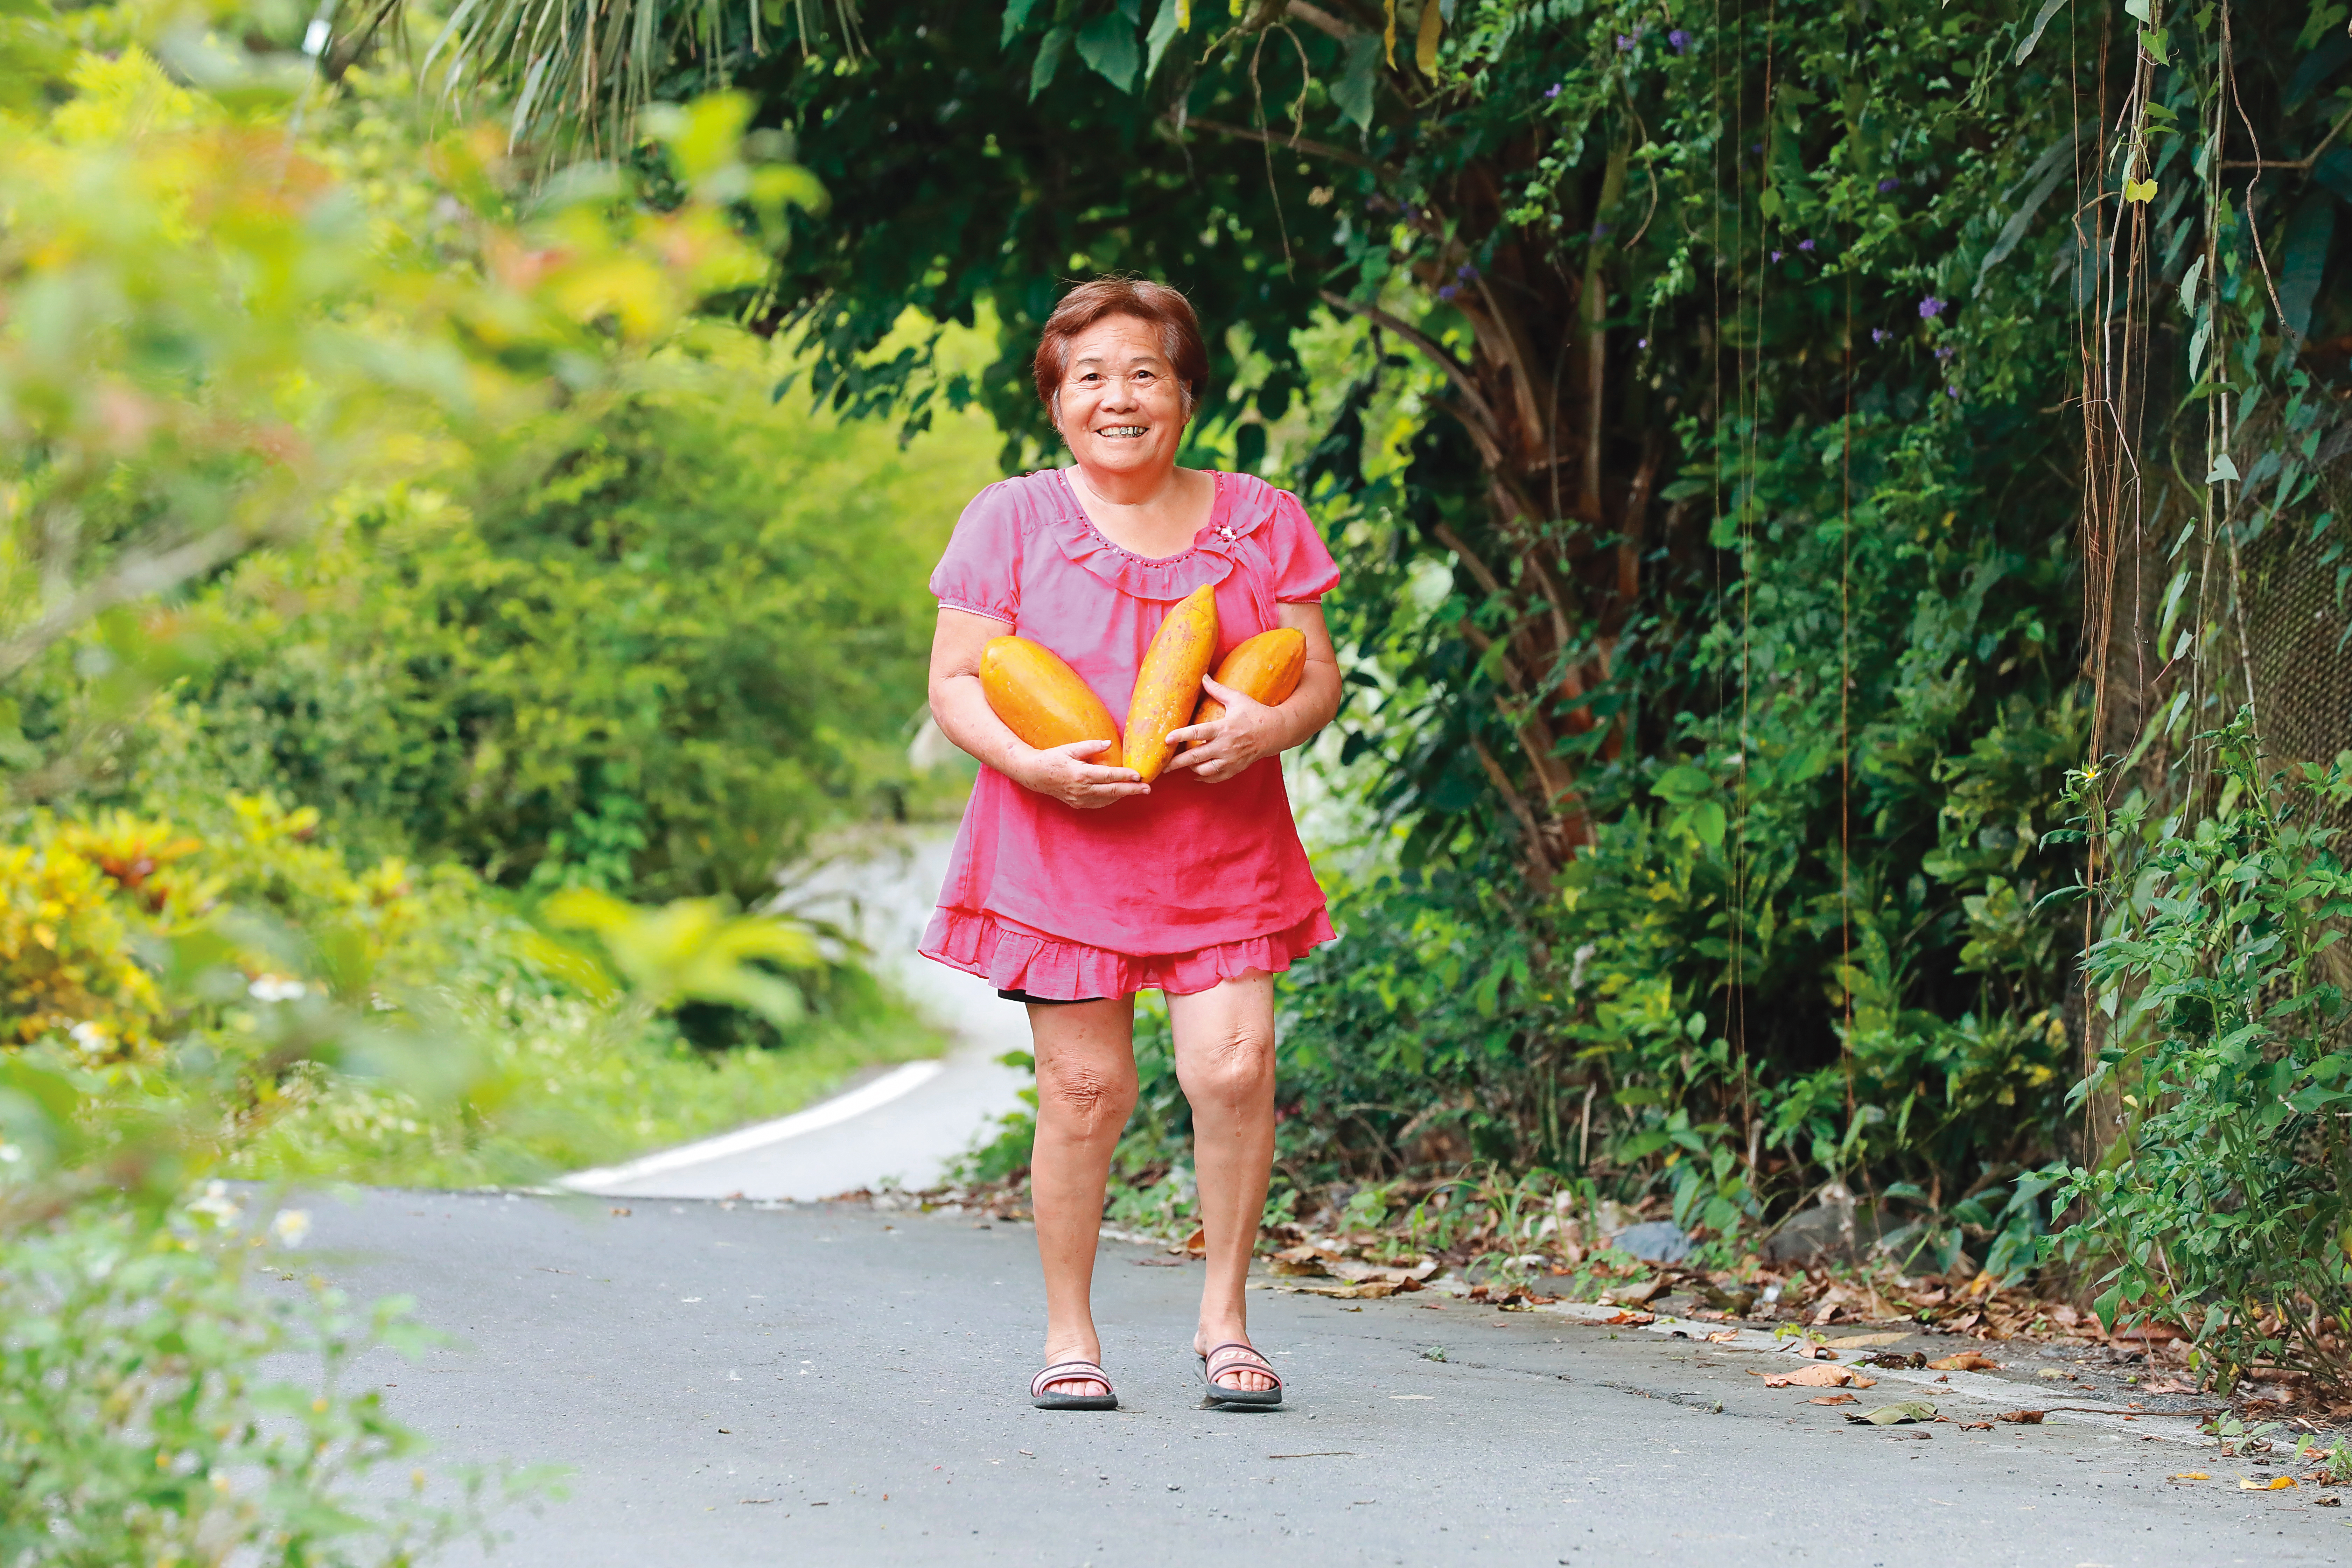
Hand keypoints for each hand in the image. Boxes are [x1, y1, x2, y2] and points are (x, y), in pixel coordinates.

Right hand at [1011, 738, 1149, 808]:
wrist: (1034, 775)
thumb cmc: (1052, 758)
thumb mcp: (1069, 748)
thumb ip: (1090, 746)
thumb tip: (1109, 743)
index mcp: (1080, 774)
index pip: (1108, 776)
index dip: (1125, 776)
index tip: (1139, 775)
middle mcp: (1081, 789)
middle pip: (1112, 791)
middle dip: (1132, 790)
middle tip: (1147, 788)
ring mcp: (1080, 799)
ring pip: (1107, 799)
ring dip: (1124, 795)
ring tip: (1138, 790)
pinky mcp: (1078, 804)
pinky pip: (1099, 803)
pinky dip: (1111, 798)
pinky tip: (1120, 793)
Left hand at [1162, 676, 1281, 783]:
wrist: (1276, 732)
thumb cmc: (1255, 713)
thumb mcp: (1237, 699)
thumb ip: (1217, 690)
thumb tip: (1203, 676)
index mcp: (1224, 728)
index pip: (1197, 733)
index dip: (1180, 736)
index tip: (1166, 739)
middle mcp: (1226, 746)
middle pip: (1196, 757)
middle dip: (1177, 762)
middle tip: (1163, 766)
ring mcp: (1231, 760)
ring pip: (1204, 770)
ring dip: (1190, 769)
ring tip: (1179, 767)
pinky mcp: (1236, 768)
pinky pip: (1216, 778)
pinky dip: (1204, 778)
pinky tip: (1195, 775)